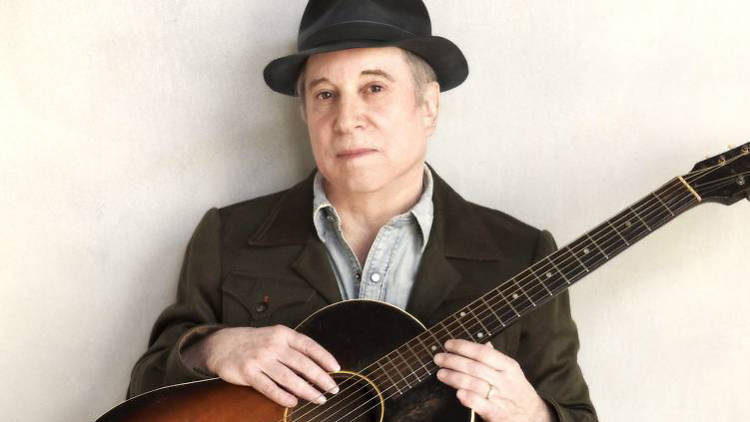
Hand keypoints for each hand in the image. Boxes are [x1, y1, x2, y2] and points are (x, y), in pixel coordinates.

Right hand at [183, 325, 339, 407]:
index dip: (324, 357)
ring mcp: (260, 358)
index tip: (336, 368)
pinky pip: (269, 387)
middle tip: (333, 389)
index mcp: (282, 334)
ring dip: (306, 390)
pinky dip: (283, 396)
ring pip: (288, 378)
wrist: (222, 344)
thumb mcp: (275, 337)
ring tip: (319, 398)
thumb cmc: (256, 342)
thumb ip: (293, 348)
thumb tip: (318, 366)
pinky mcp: (248, 373)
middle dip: (320, 378)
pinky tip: (294, 402)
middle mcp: (273, 345)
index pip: (308, 345)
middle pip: (302, 363)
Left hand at [433, 339, 551, 421]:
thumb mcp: (511, 372)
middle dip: (453, 361)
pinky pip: (480, 404)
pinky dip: (468, 398)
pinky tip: (457, 393)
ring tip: (441, 373)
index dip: (464, 347)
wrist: (533, 416)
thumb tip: (484, 344)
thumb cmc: (517, 391)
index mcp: (508, 366)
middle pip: (475, 367)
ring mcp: (501, 397)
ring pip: (474, 384)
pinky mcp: (497, 414)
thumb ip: (496, 358)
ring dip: (454, 377)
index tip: (448, 344)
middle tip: (438, 358)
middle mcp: (505, 380)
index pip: (483, 353)